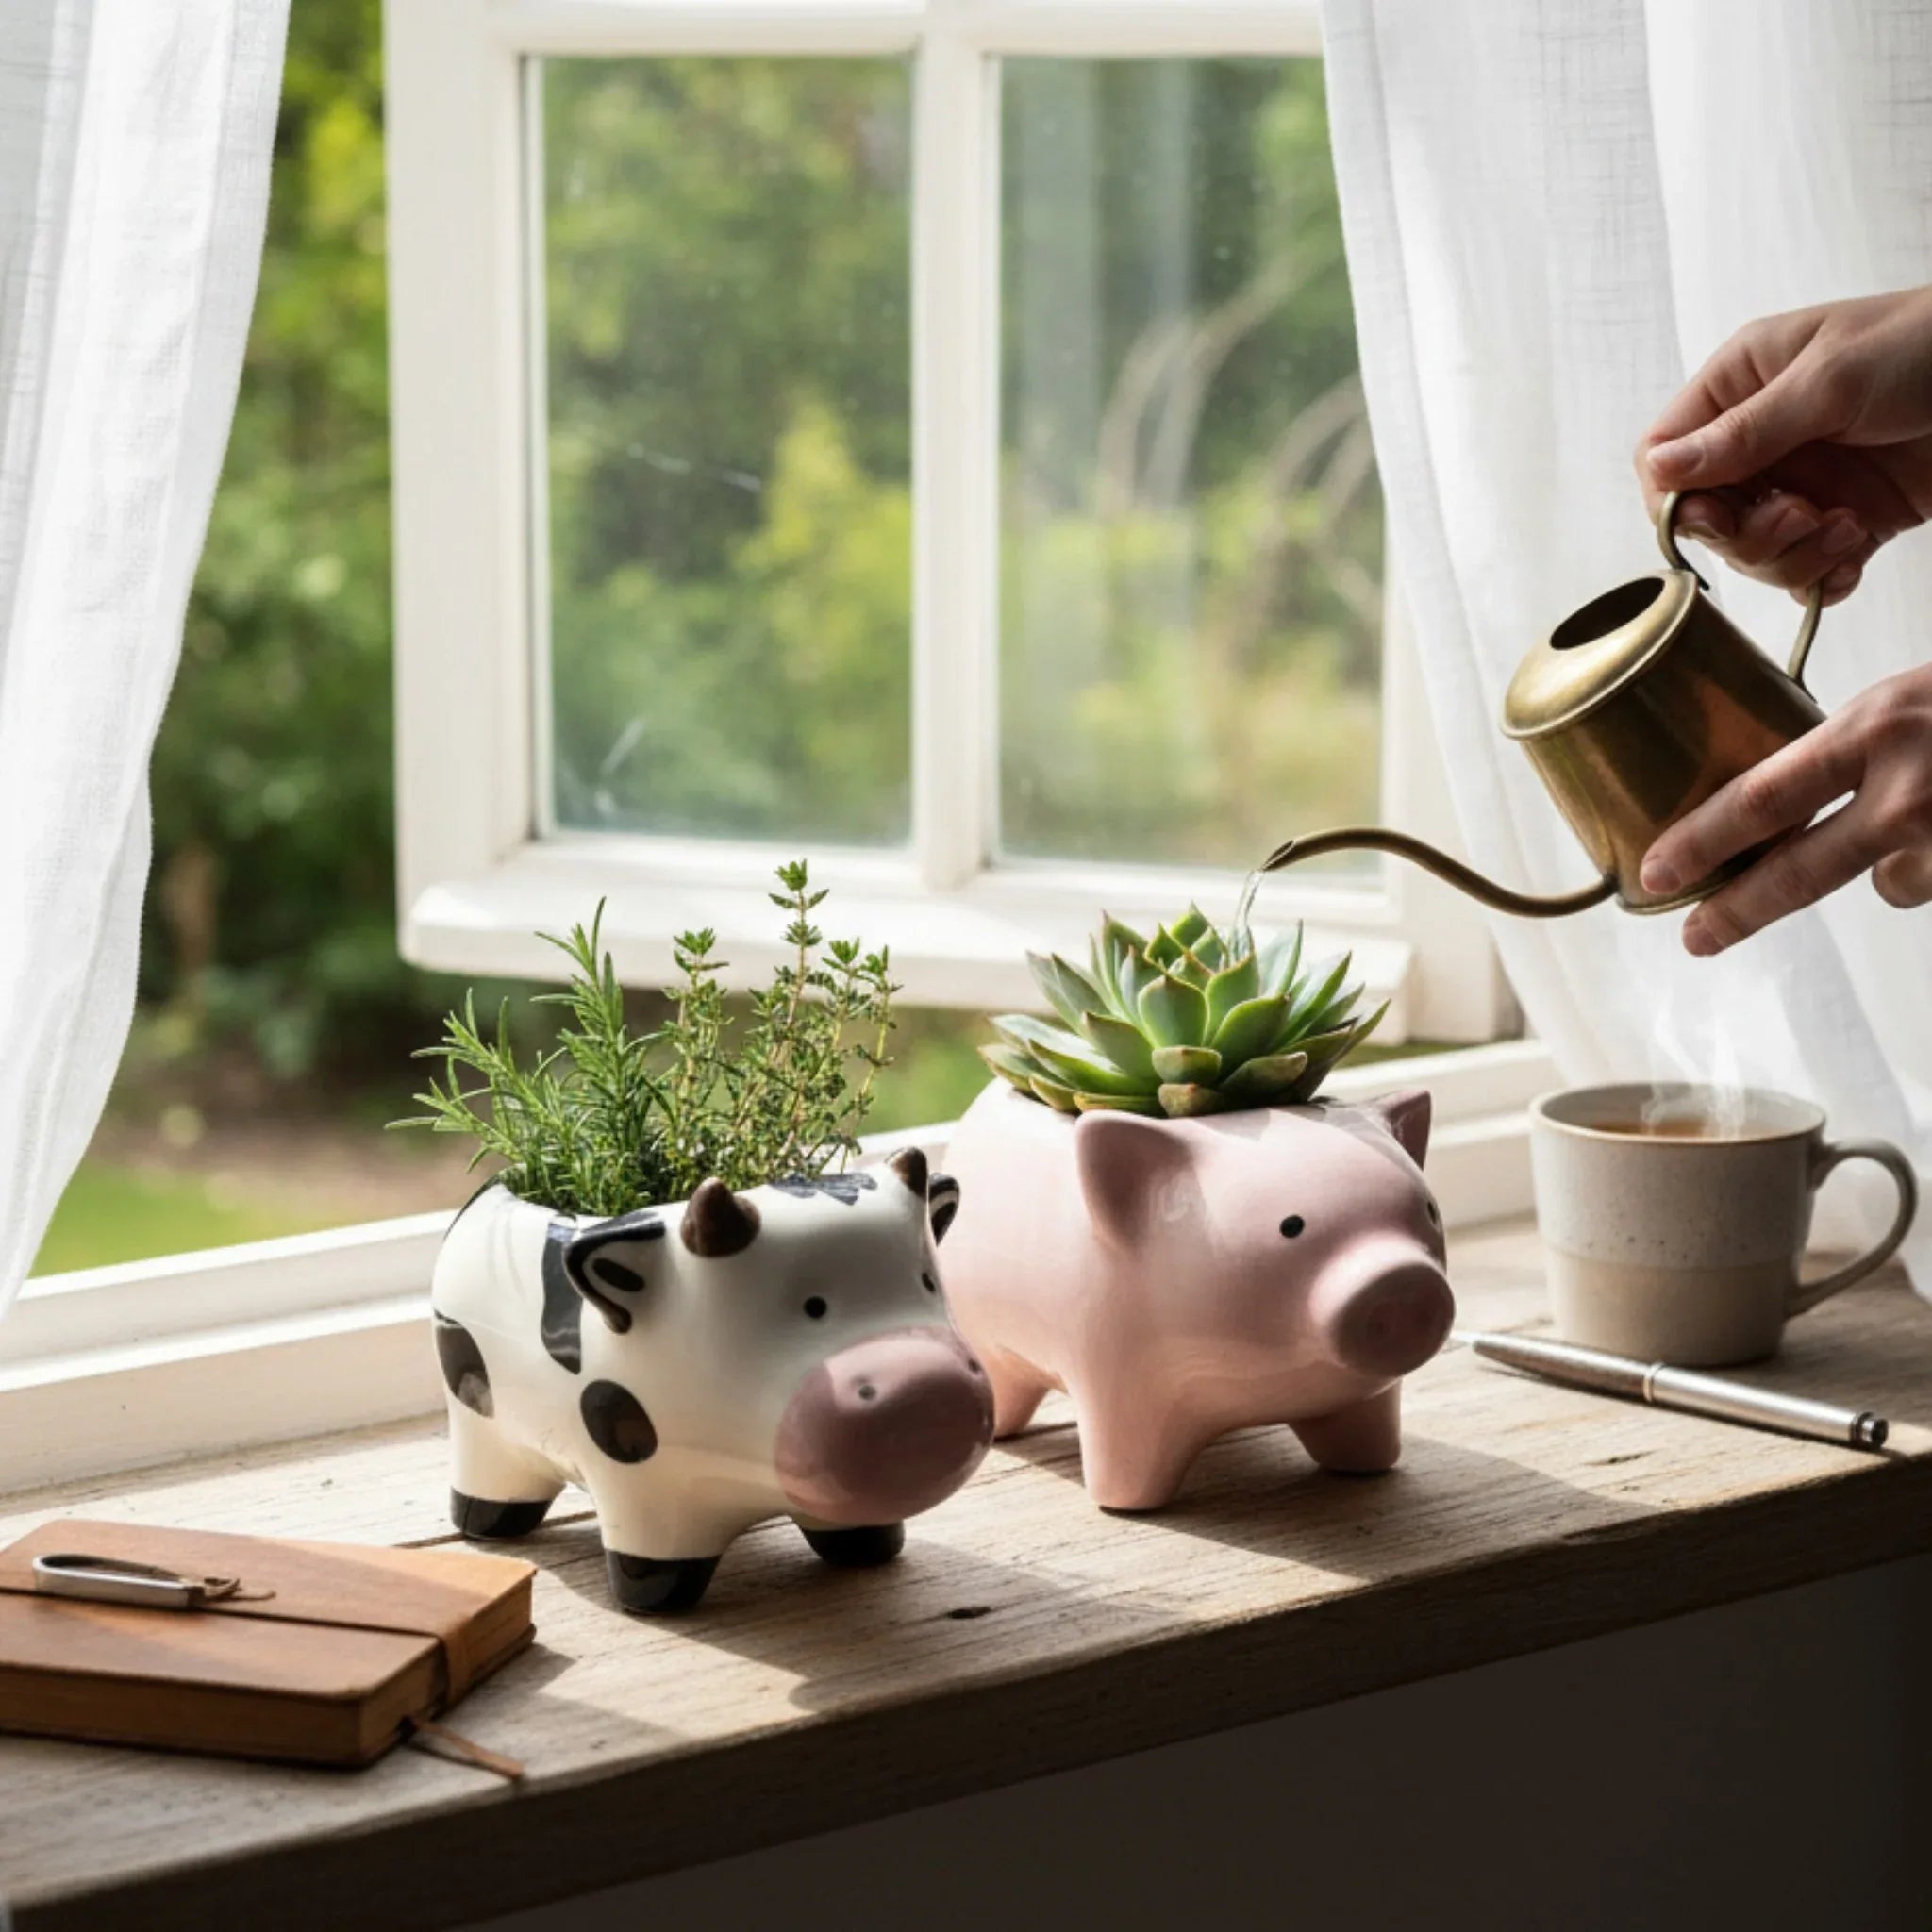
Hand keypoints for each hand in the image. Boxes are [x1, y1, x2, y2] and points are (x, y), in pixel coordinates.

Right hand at [1635, 287, 1931, 606]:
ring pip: (1753, 554)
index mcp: (1742, 384)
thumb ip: (1744, 431)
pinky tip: (1857, 552)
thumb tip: (1662, 467)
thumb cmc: (1931, 343)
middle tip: (1799, 517)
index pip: (1663, 456)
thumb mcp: (1830, 381)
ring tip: (1845, 527)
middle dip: (1747, 534)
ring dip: (1792, 557)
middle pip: (1705, 518)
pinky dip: (1824, 578)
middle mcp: (1765, 437)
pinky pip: (1805, 572)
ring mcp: (1805, 480)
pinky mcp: (1847, 518)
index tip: (1713, 517)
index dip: (1675, 498)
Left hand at [1640, 665, 1931, 952]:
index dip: (1700, 842)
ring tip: (1929, 817)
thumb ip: (1853, 744)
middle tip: (1693, 936)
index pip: (1761, 795)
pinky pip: (1925, 882)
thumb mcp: (1908, 698)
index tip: (1656, 869)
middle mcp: (1906, 786)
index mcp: (1873, 726)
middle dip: (1736, 912)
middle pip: (1796, 871)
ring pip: (1885, 884)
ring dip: (1890, 866)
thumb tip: (1794, 798)